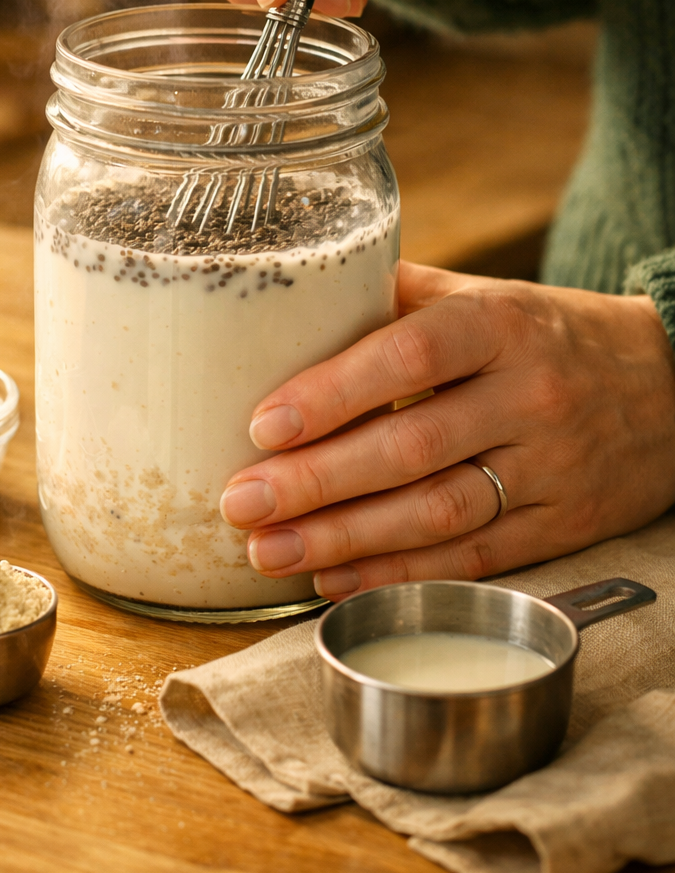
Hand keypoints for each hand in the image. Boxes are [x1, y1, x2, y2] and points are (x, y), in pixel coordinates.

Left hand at [219, 263, 674, 597]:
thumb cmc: (549, 332)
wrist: (671, 384)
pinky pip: (471, 557)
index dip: (335, 392)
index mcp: (502, 323)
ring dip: (345, 539)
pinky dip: (397, 572)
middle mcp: (529, 395)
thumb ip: (402, 299)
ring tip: (267, 551)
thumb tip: (294, 295)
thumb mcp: (487, 295)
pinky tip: (332, 577)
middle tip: (241, 503)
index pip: (412, 355)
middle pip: (413, 447)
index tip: (263, 424)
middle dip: (317, 482)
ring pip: (437, 513)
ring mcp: (549, 468)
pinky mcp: (560, 527)